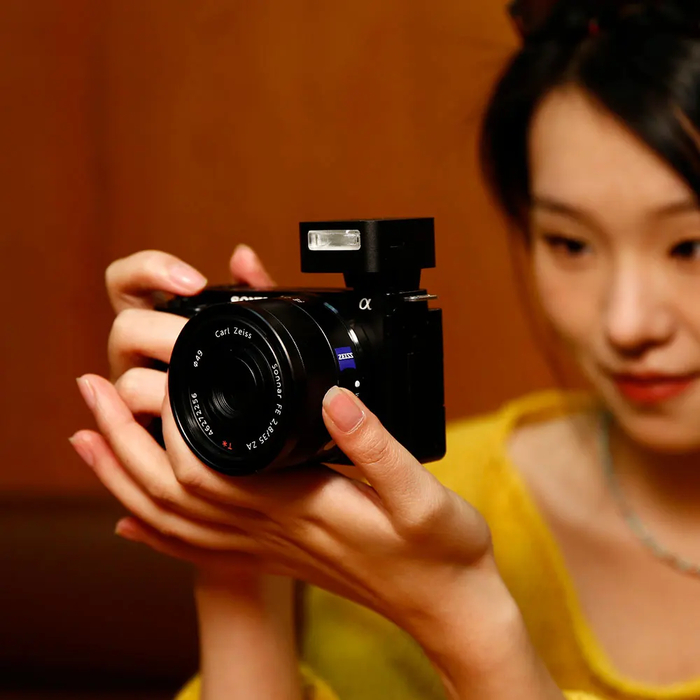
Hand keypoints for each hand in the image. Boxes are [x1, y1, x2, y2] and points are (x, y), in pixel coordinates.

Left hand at [73, 363, 501, 652]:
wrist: (448, 606)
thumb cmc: (440, 553)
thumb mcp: (424, 492)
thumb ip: (377, 445)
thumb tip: (335, 395)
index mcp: (300, 507)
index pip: (204, 470)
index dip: (165, 426)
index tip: (145, 379)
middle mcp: (271, 530)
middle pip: (167, 492)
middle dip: (120, 440)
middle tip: (92, 389)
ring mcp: (270, 547)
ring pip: (172, 519)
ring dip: (122, 477)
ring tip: (88, 438)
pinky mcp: (278, 553)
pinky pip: (199, 548)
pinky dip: (155, 530)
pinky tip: (131, 518)